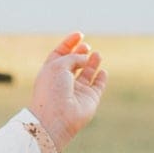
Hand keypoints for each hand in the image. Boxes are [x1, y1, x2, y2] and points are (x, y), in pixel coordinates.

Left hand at [27, 32, 106, 152]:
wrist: (57, 118)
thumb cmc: (52, 90)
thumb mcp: (58, 65)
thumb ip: (73, 57)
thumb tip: (86, 59)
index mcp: (50, 73)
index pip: (60, 54)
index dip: (69, 43)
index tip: (79, 34)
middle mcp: (63, 82)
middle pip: (73, 64)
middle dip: (80, 53)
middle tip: (86, 46)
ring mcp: (77, 91)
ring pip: (86, 74)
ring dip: (92, 63)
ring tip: (96, 54)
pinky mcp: (89, 100)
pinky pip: (97, 86)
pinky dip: (101, 78)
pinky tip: (103, 71)